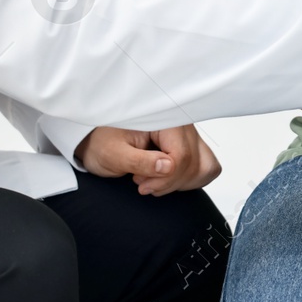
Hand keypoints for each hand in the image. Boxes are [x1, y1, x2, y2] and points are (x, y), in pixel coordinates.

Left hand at [75, 124, 221, 195]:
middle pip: (194, 163)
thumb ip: (140, 160)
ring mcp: (187, 134)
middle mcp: (181, 122)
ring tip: (151, 177)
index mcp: (164, 117)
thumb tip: (168, 167)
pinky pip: (205, 166)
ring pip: (204, 166)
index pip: (182, 156)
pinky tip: (164, 177)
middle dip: (168, 181)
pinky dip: (188, 179)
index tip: (140, 183)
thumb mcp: (113, 154)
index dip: (164, 178)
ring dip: (179, 182)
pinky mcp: (188, 145)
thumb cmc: (101, 142)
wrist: (96, 139)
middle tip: (140, 180)